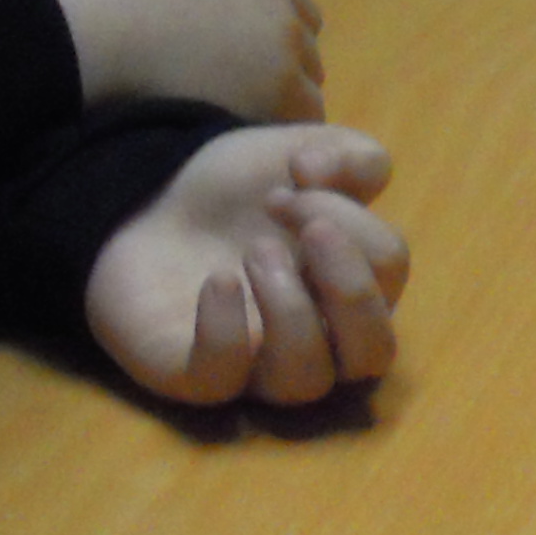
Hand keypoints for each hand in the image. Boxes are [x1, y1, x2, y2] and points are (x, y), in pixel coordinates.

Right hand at [33, 0, 323, 121]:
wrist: (64, 26)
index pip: (297, 14)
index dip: (270, 41)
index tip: (240, 61)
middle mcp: (280, 13)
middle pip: (305, 59)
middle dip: (276, 79)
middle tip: (228, 101)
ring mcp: (279, 61)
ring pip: (304, 101)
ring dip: (272, 114)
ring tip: (223, 130)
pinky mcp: (266, 106)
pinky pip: (284, 132)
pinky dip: (262, 140)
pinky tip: (225, 147)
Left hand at [83, 124, 406, 407]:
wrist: (146, 202)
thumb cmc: (238, 194)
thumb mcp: (303, 153)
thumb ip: (350, 155)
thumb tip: (324, 171)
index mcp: (355, 288)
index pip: (388, 270)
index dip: (351, 216)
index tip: (298, 174)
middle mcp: (320, 339)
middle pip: (372, 353)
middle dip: (348, 285)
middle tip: (303, 225)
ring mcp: (257, 366)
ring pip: (305, 380)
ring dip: (291, 308)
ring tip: (254, 252)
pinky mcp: (192, 374)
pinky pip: (219, 382)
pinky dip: (225, 333)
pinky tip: (217, 282)